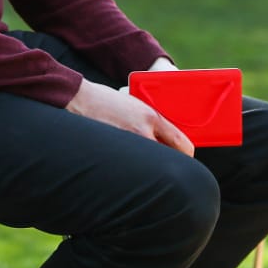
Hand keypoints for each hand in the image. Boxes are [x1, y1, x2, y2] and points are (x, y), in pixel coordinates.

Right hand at [67, 78, 194, 156]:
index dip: (187, 153)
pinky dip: (134, 167)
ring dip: (152, 167)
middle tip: (170, 167)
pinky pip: (133, 165)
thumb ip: (151, 121)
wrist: (79, 99)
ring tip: (149, 168)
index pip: (181, 142)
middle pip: (169, 157)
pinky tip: (129, 165)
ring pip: (151, 163)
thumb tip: (164, 139)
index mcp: (150, 117)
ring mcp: (128, 143)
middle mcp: (142, 131)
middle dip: (171, 163)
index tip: (186, 156)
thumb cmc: (106, 100)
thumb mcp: (135, 105)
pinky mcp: (114, 154)